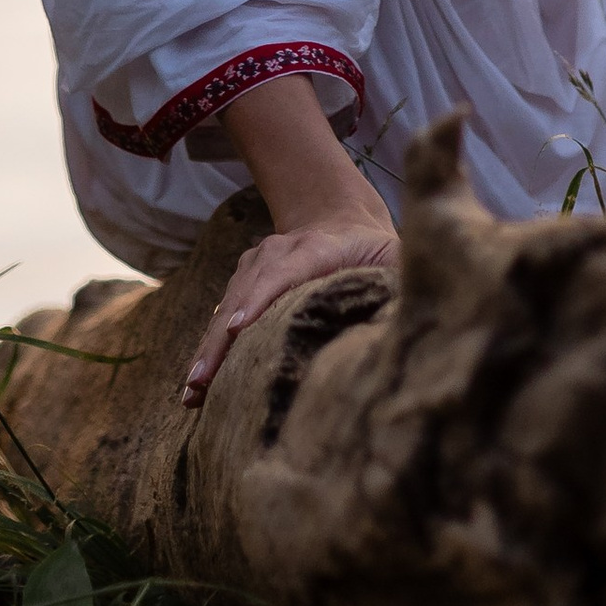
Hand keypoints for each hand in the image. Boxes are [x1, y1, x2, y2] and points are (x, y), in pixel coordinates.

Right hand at [182, 211, 398, 404]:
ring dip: (208, 350)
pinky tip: (197, 383)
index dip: (260, 300)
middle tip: (201, 381)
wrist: (339, 214)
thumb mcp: (396, 254)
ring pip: (227, 308)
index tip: (237, 330)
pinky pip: (224, 316)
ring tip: (193, 391)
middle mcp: (278, 253)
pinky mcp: (244, 279)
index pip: (284, 272)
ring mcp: (256, 265)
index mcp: (317, 248)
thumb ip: (401, 278)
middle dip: (221, 339)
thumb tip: (413, 319)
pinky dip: (210, 347)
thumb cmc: (375, 245)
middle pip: (245, 296)